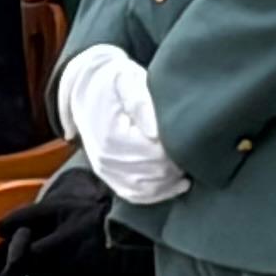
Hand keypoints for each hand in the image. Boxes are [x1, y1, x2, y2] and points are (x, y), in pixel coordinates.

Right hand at [62, 47, 186, 205]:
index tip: (186, 137)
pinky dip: (158, 193)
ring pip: (147, 189)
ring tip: (187, 165)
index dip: (176, 150)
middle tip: (190, 149)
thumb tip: (155, 132)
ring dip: (170, 181)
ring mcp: (105, 170)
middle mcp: (105, 158)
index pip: (156, 155)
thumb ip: (141, 102)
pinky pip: (135, 195)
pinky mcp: (108, 176)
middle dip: (176, 165)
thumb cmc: (112, 82)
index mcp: (111, 136)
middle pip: (155, 174)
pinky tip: (177, 184)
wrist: (85, 88)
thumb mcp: (126, 80)